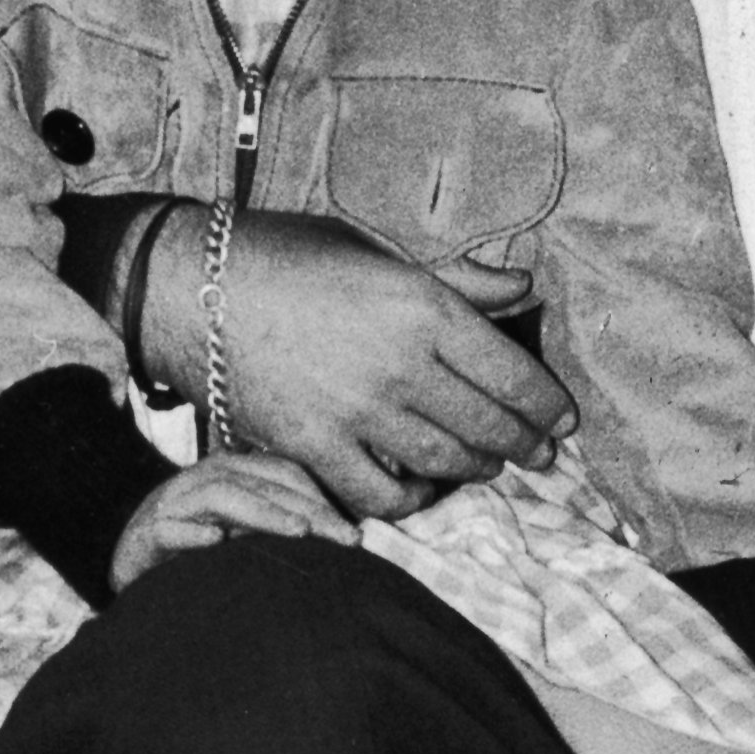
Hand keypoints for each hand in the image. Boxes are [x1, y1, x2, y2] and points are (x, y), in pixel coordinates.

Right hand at [110, 448, 351, 590]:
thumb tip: (348, 533)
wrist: (131, 562)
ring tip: (299, 533)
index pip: (283, 474)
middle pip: (261, 484)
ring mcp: (173, 504)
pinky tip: (216, 543)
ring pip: (221, 497)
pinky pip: (168, 528)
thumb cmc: (196, 549)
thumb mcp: (244, 533)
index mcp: (231, 473)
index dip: (322, 498)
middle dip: (308, 510)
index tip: (356, 532)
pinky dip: (192, 534)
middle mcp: (203, 480)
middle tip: (346, 539)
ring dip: (262, 513)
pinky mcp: (147, 534)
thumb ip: (284, 525)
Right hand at [183, 210, 573, 517]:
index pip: (513, 375)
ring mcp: (356, 411)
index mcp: (421, 306)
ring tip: (488, 466)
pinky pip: (383, 495)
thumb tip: (523, 289)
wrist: (192, 287)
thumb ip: (455, 281)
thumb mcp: (377, 252)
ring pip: (446, 463)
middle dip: (525, 445)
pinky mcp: (314, 447)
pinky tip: (423, 490)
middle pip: (489, 425)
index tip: (562, 421)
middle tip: (539, 454)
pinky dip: (413, 501)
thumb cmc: (287, 256)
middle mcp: (399, 363)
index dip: (548, 406)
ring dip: (478, 470)